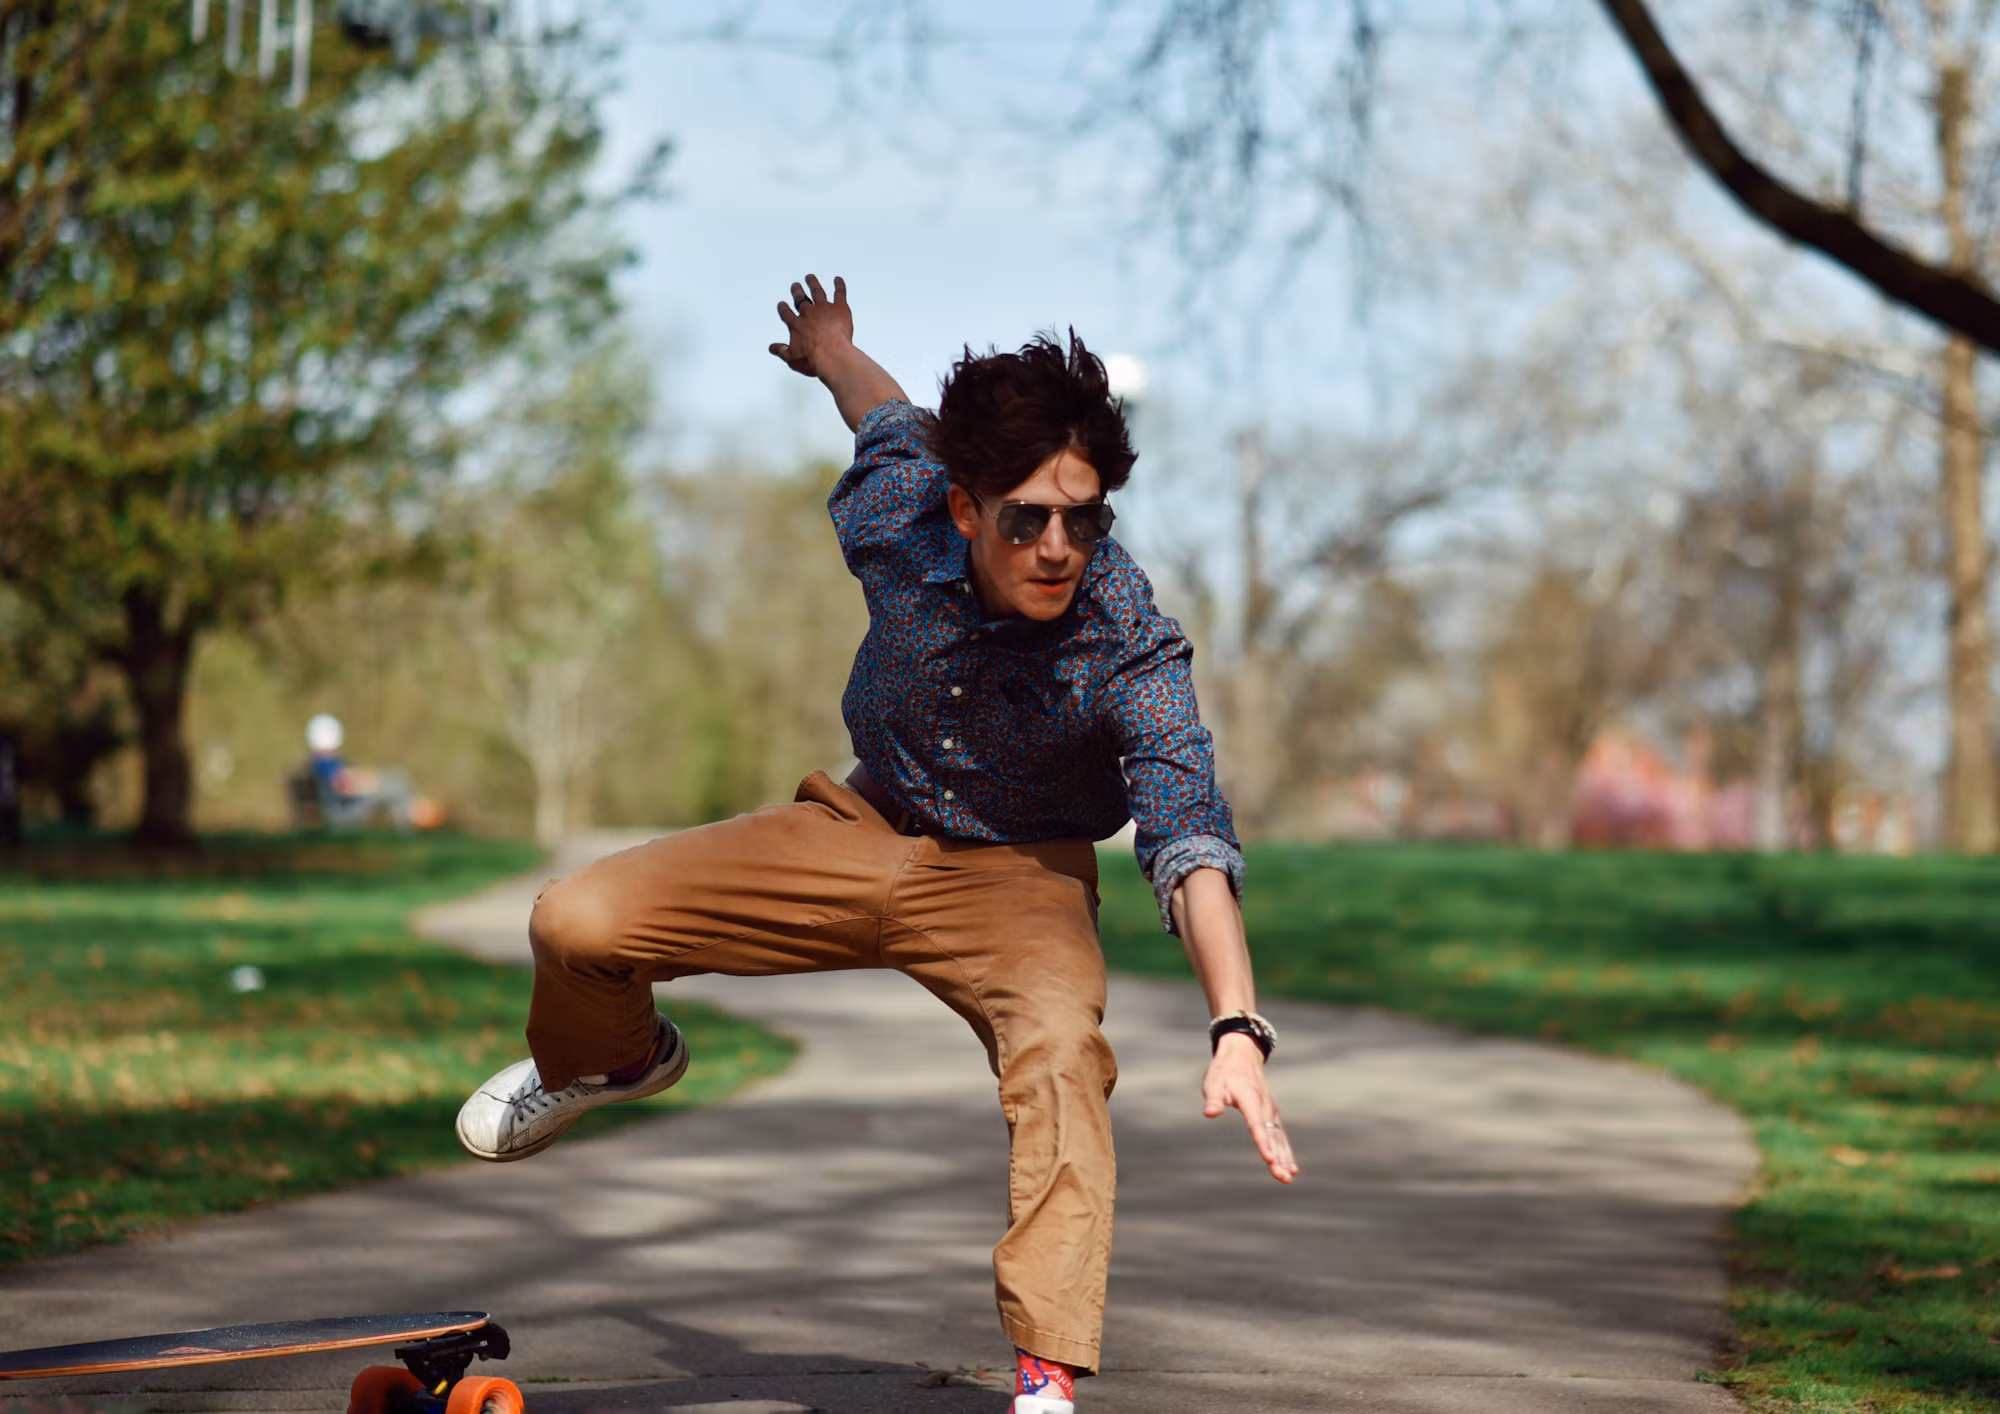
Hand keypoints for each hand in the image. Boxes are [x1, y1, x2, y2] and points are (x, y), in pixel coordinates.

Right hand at [768, 273, 852, 378]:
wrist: (832, 355)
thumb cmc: (814, 359)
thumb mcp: (793, 359)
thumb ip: (782, 351)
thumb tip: (773, 348)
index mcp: (796, 325)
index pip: (787, 314)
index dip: (784, 308)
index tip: (782, 304)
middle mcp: (808, 313)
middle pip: (800, 299)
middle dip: (797, 291)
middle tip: (795, 286)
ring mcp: (824, 309)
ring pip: (817, 292)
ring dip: (813, 284)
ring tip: (810, 278)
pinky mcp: (839, 308)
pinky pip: (839, 293)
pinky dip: (839, 285)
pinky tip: (838, 280)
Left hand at [1203, 1033, 1298, 1182]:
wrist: (1241, 1056)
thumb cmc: (1224, 1072)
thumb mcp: (1213, 1082)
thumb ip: (1213, 1099)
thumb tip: (1210, 1113)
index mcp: (1250, 1098)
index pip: (1257, 1124)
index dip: (1263, 1142)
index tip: (1269, 1159)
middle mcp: (1265, 1106)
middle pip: (1272, 1135)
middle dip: (1278, 1157)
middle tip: (1283, 1178)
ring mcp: (1270, 1110)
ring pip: (1279, 1137)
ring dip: (1284, 1157)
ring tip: (1288, 1177)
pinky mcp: (1271, 1114)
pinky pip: (1280, 1135)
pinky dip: (1286, 1150)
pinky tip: (1291, 1166)